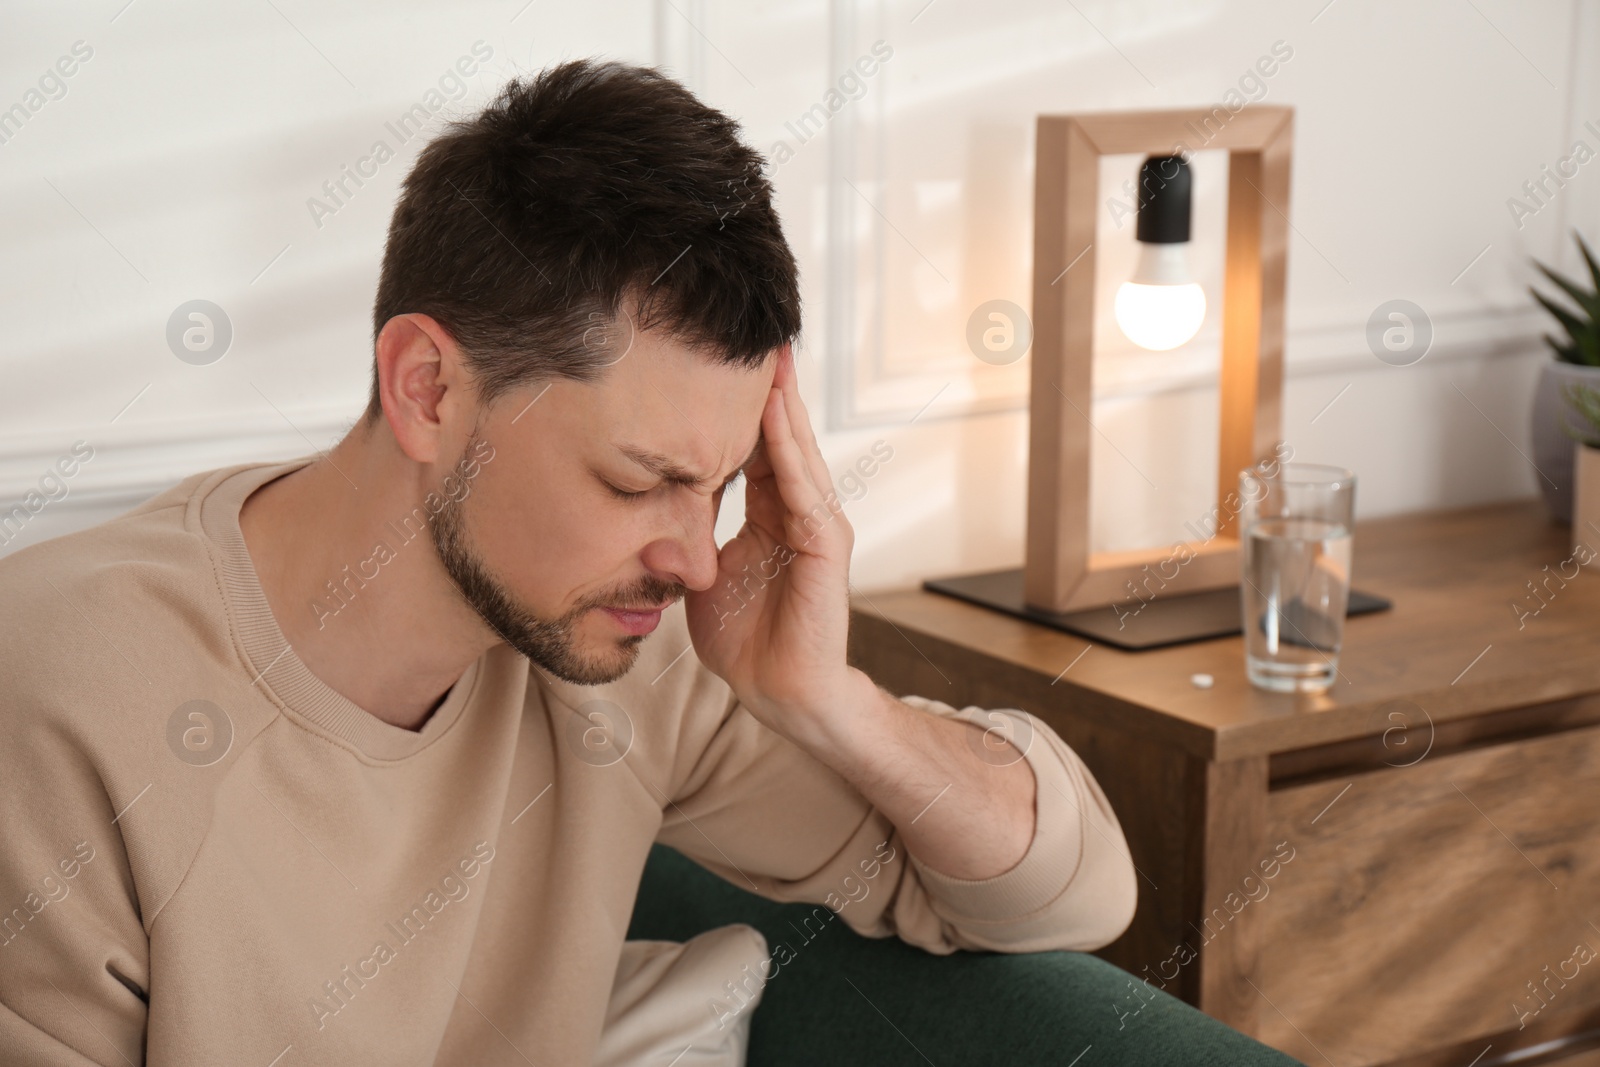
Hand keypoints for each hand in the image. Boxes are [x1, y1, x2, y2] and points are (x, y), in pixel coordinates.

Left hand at [683, 343, 859, 744]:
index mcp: (768, 512)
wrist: (783, 694)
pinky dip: (789, 448)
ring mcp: (816, 524)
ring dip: (782, 402)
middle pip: (779, 434)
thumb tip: (640, 508)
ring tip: (769, 353)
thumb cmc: (746, 641)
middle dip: (765, 384)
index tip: (710, 357)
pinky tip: (776, 413)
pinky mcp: (826, 546)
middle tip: (750, 328)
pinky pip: (804, 487)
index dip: (733, 404)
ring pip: (795, 449)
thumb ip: (678, 539)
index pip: (750, 444)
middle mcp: (797, 509)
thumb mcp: (697, 576)